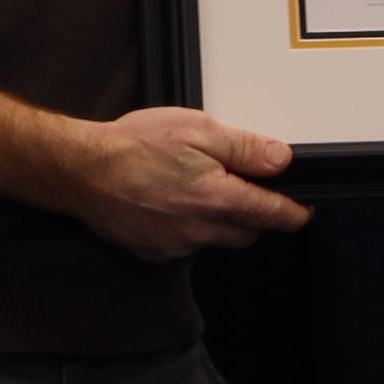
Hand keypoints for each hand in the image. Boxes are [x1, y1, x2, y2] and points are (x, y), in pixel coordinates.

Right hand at [17, 102, 313, 257]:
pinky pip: (184, 246)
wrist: (81, 170)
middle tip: (239, 187)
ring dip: (217, 221)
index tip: (302, 212)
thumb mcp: (197, 130)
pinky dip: (186, 229)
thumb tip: (281, 160)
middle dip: (253, 215)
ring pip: (215, 240)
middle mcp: (200, 230)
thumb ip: (244, 148)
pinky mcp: (154, 253)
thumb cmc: (134, 145)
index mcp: (217, 199)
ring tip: (195, 189)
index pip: (272, 215)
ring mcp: (176, 246)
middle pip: (247, 232)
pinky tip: (169, 203)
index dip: (293, 213)